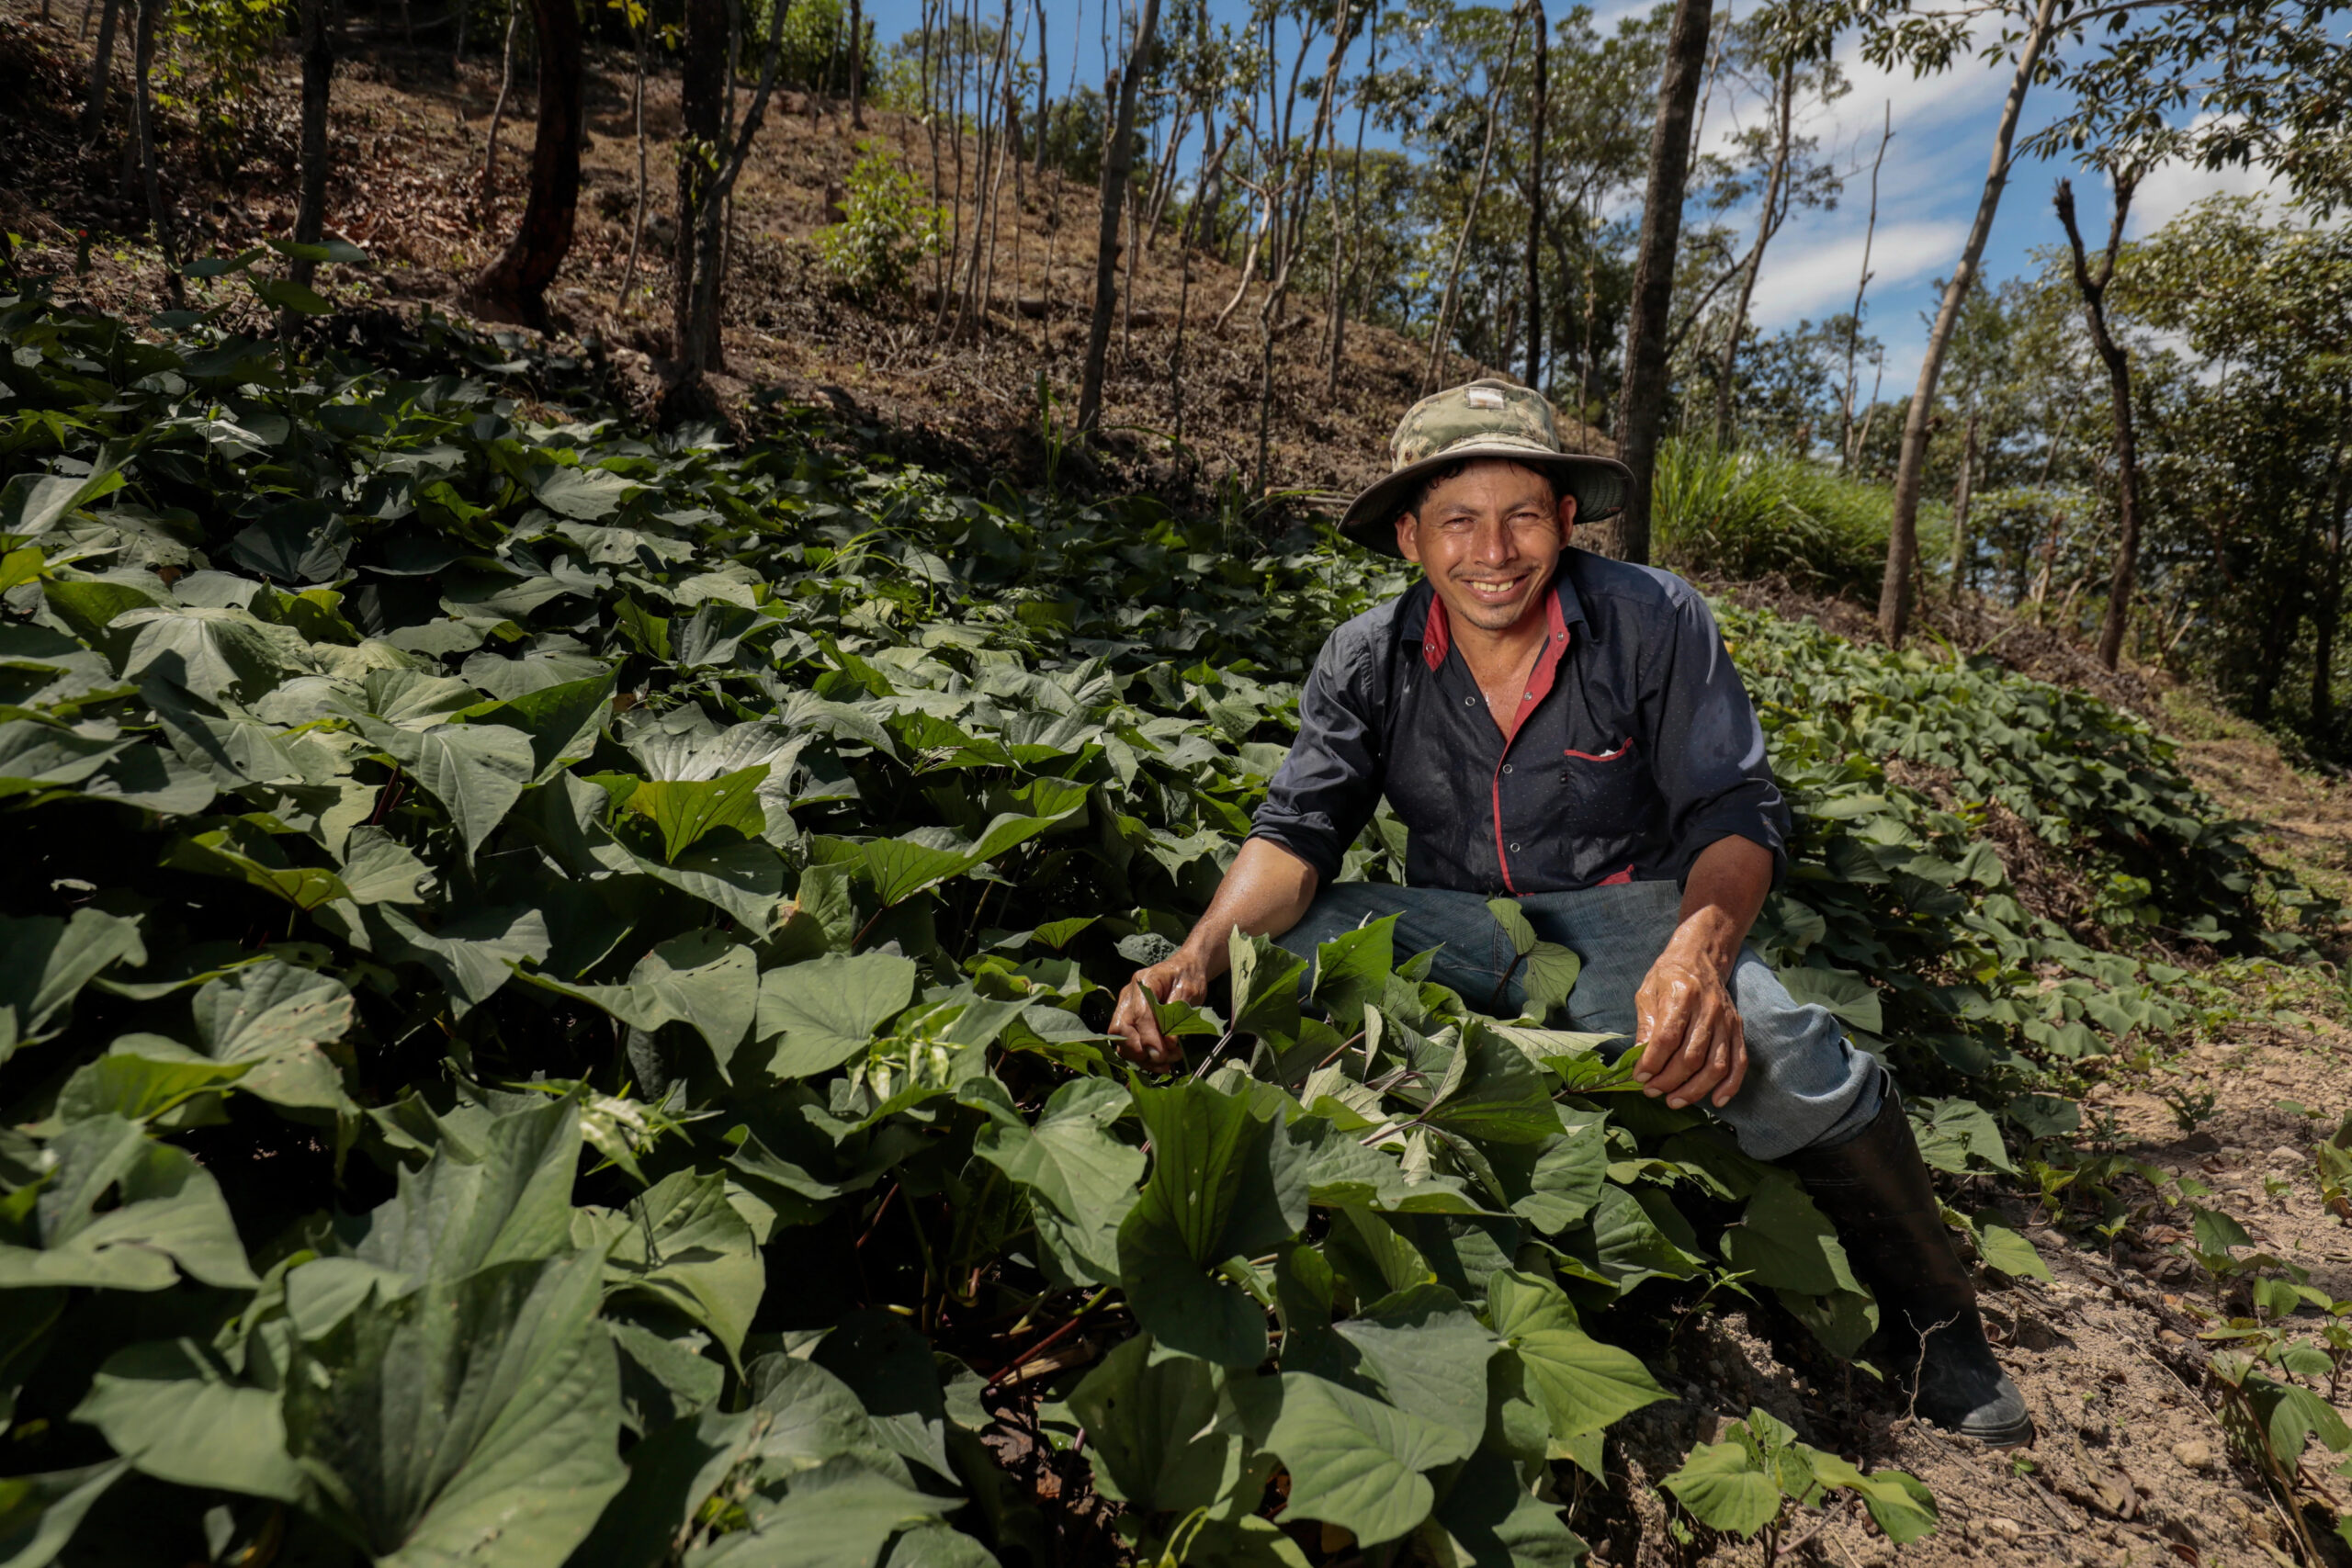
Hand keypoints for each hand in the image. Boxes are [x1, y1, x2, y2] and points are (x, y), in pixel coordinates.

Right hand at [1110, 950, 1212, 1069]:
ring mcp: (1125, 1008)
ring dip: (1141, 1058)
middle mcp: (1129, 995)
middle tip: (1165, 1059)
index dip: (1149, 1038)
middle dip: (1140, 1050)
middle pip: (1120, 1029)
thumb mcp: (1190, 991)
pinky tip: (1159, 1062)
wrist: (1185, 970)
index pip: (1139, 1014)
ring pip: (1120, 1040)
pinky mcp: (1128, 1021)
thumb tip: (1168, 1043)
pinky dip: (1141, 1058)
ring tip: (1165, 1063)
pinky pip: (1127, 1044)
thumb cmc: (1188, 978)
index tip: (1162, 1055)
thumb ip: (1177, 1014)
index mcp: (1144, 982)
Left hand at [1631, 943, 1747, 1110]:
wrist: (1701, 957)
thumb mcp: (1647, 992)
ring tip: (1674, 1100)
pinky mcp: (1737, 1029)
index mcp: (1682, 996)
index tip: (1640, 1077)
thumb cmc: (1669, 976)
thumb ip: (1645, 1024)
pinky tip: (1716, 1101)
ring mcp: (1726, 1021)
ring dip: (1694, 1089)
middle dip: (1669, 1080)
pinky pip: (1739, 1062)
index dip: (1653, 1062)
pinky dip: (1730, 1086)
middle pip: (1691, 1056)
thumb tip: (1638, 1057)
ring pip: (1715, 1065)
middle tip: (1651, 1091)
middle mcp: (1708, 1010)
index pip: (1668, 1037)